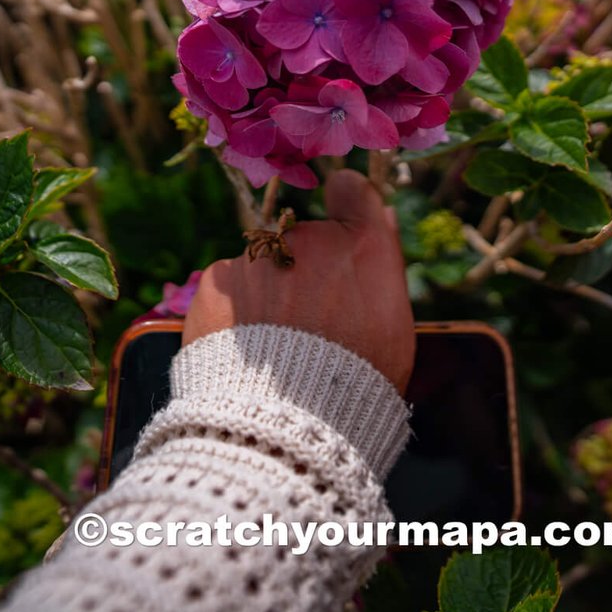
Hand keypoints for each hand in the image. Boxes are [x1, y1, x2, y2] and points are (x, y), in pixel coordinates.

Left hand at [182, 169, 414, 392]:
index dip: (348, 205)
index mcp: (361, 245)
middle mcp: (308, 238)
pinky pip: (229, 288)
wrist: (286, 421)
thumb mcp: (395, 326)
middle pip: (305, 238)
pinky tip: (247, 347)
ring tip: (276, 347)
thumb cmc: (357, 380)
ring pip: (265, 265)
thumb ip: (382, 264)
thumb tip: (381, 219)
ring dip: (269, 291)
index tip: (343, 226)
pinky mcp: (216, 282)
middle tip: (310, 321)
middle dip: (306, 268)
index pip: (352, 190)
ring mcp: (258, 258)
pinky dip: (235, 310)